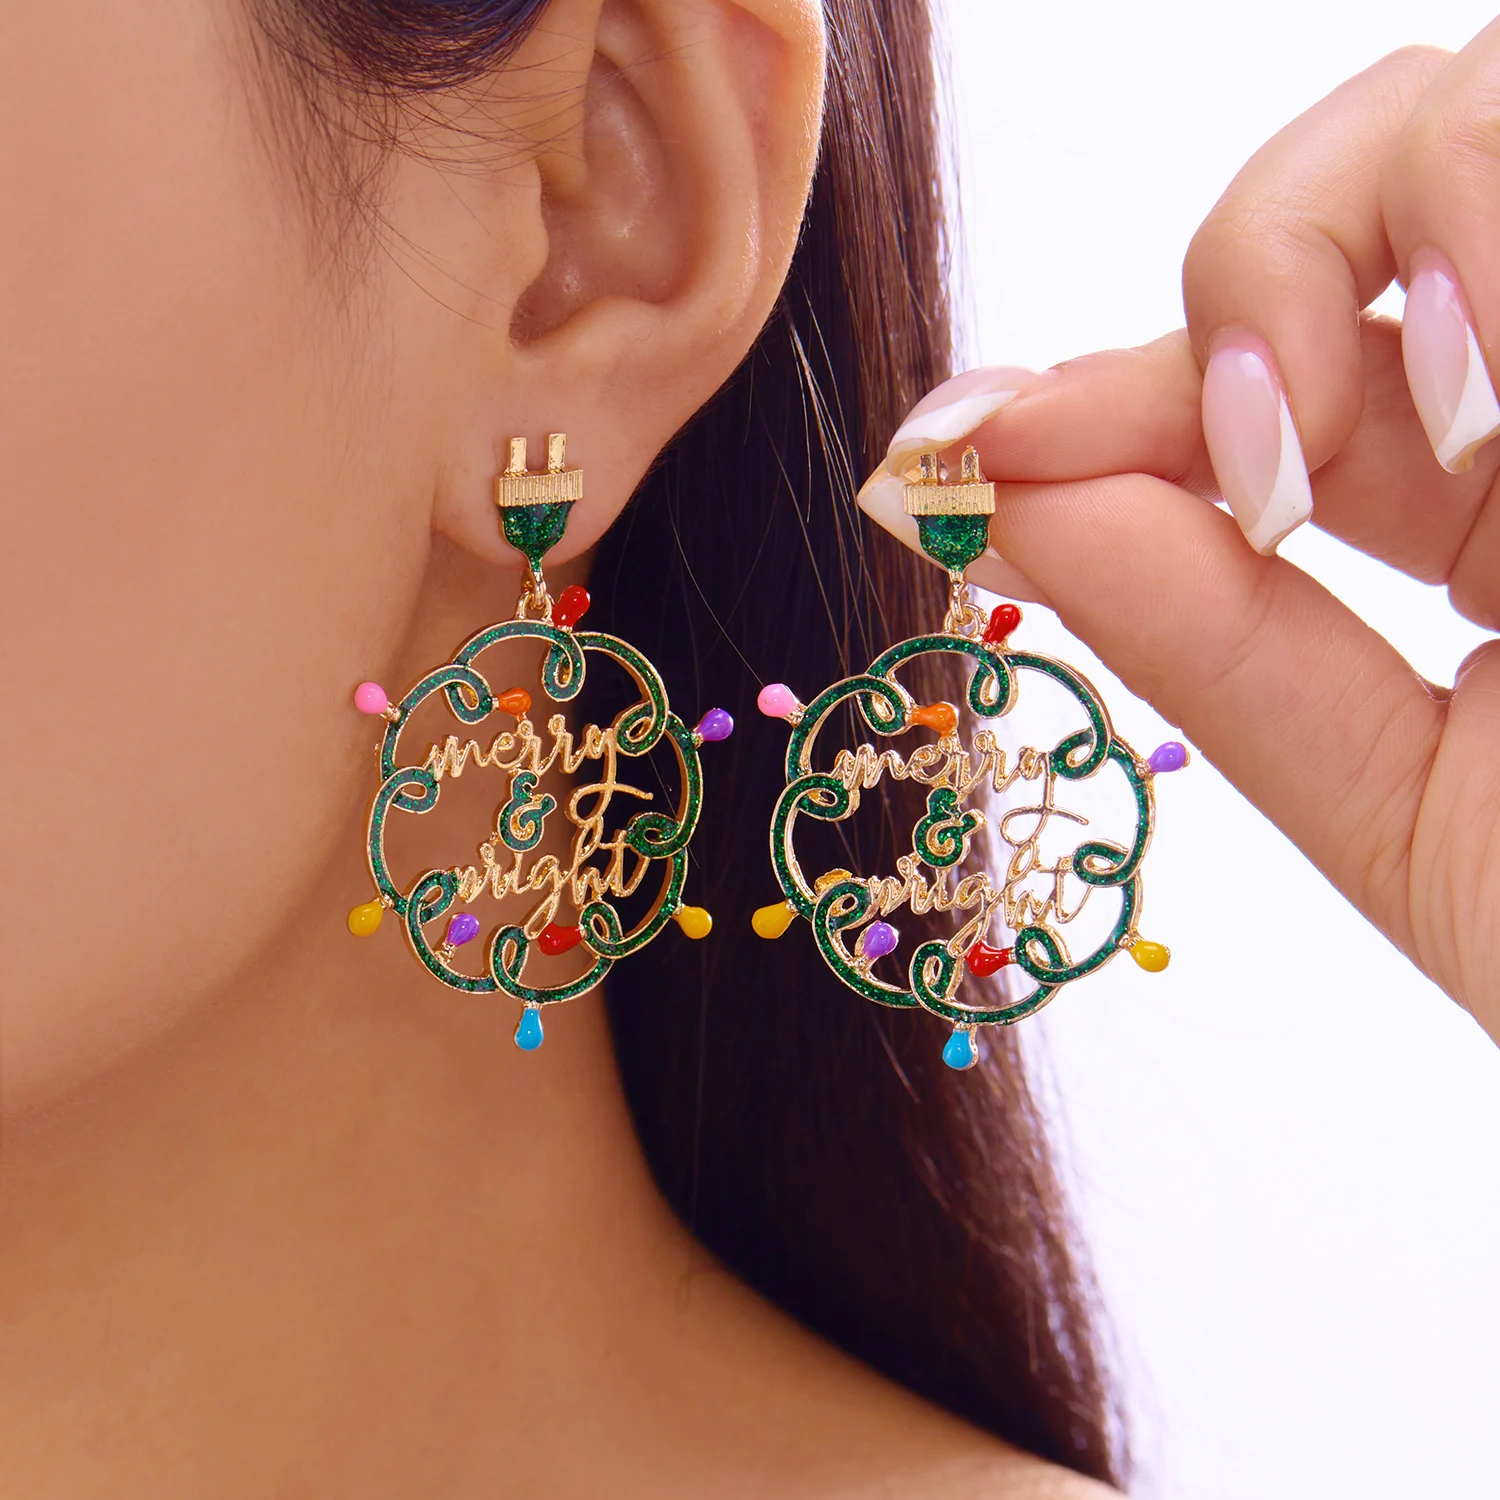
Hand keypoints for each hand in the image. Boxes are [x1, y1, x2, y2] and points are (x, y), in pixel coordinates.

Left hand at [858, 36, 1499, 1045]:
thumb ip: (1221, 646)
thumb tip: (1011, 491)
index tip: (946, 442)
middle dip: (1260, 267)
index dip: (1102, 390)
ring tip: (1453, 433)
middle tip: (1254, 456)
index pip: (1270, 374)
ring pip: (1486, 89)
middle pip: (1376, 169)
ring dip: (1406, 214)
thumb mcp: (1410, 810)